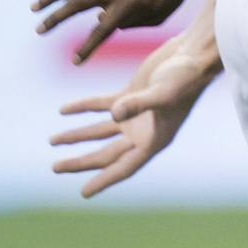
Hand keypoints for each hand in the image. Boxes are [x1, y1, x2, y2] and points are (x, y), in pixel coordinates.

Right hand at [32, 0, 203, 62]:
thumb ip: (130, 23)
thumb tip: (101, 21)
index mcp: (128, 5)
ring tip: (34, 7)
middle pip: (77, 4)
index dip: (88, 47)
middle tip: (39, 30)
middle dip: (56, 18)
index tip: (75, 62)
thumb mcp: (157, 16)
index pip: (102, 31)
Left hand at [48, 32, 219, 197]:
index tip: (83, 193)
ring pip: (100, 131)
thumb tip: (114, 114)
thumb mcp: (163, 93)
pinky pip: (100, 105)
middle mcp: (144, 131)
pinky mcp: (130, 95)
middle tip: (55, 168)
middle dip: (81, 162)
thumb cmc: (185, 77)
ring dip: (77, 136)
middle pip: (107, 153)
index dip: (104, 180)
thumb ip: (138, 104)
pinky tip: (63, 110)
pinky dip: (82, 108)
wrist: (194, 54)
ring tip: (53, 140)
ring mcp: (135, 114)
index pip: (125, 166)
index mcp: (154, 139)